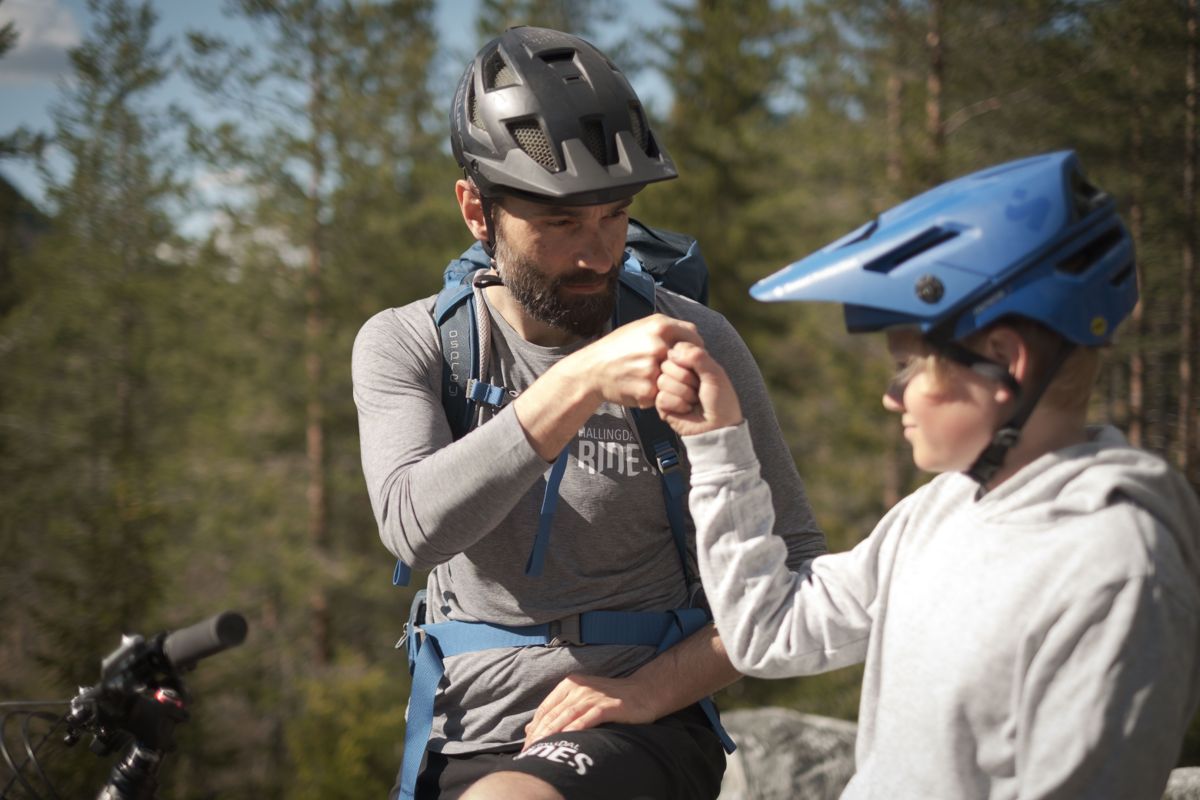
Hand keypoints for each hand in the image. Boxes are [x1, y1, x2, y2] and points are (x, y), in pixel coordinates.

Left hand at [522, 673, 657, 748]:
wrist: (644, 692)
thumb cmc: (611, 699)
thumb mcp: (582, 700)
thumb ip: (558, 711)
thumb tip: (530, 729)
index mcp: (569, 684)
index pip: (545, 708)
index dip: (534, 727)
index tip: (527, 745)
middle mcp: (579, 688)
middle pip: (553, 714)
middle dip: (539, 734)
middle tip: (530, 752)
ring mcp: (593, 696)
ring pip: (566, 716)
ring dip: (552, 733)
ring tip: (542, 749)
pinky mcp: (608, 706)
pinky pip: (587, 719)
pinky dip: (575, 728)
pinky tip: (566, 739)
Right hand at [567, 314, 703, 408]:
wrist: (591, 370)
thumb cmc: (618, 348)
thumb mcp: (640, 328)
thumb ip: (666, 329)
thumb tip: (693, 335)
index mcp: (659, 326)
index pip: (694, 338)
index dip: (695, 349)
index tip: (691, 358)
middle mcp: (658, 345)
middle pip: (692, 361)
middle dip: (690, 369)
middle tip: (684, 375)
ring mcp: (653, 368)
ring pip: (681, 381)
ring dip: (679, 385)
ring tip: (669, 386)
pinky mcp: (647, 389)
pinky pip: (666, 395)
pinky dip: (662, 396)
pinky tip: (650, 392)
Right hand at [655, 342, 743, 435]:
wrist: (718, 427)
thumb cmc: (721, 400)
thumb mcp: (715, 373)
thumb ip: (697, 356)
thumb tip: (672, 352)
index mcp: (690, 363)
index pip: (676, 350)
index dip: (687, 361)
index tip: (701, 373)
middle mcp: (677, 374)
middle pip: (666, 365)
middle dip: (686, 379)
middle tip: (698, 389)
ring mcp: (669, 389)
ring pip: (662, 382)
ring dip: (683, 394)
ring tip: (694, 401)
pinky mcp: (663, 405)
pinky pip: (661, 398)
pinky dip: (678, 405)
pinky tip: (687, 409)